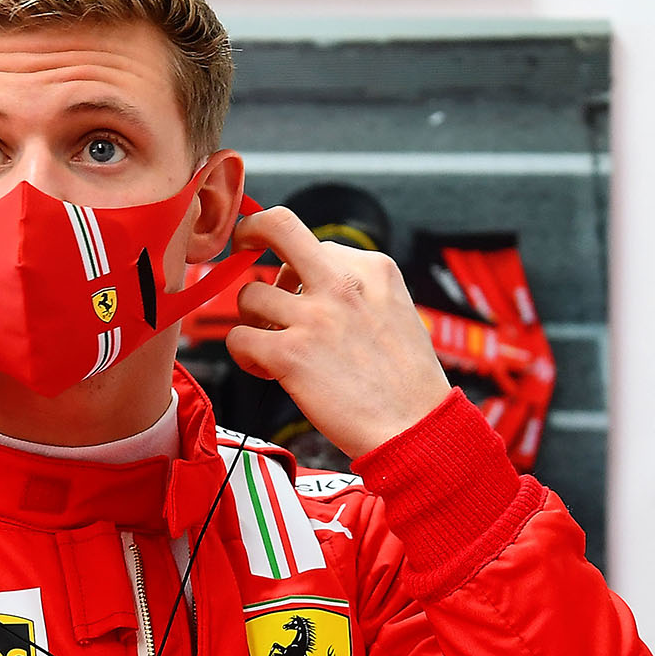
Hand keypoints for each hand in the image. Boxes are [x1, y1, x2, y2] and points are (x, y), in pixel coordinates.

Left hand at [225, 208, 450, 460]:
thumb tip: (309, 286)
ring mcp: (315, 317)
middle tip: (243, 244)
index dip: (298, 269)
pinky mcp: (291, 354)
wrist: (416, 428)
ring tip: (271, 346)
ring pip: (250, 295)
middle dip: (252, 229)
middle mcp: (343, 284)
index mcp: (374, 270)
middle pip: (279, 226)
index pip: (318, 245)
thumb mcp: (397, 313)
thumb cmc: (407, 383)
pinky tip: (266, 371)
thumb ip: (359, 292)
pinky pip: (238, 338)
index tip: (295, 288)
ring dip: (253, 321)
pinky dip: (244, 355)